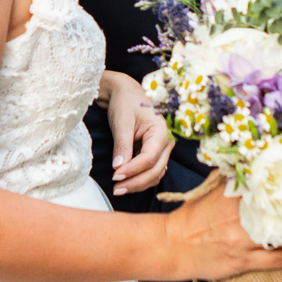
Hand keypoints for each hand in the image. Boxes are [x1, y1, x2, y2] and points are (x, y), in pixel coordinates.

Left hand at [103, 72, 171, 196]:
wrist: (126, 92)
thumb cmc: (125, 102)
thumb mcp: (122, 122)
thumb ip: (122, 145)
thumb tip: (118, 168)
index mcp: (161, 131)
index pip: (149, 158)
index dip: (133, 170)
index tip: (115, 176)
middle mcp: (166, 142)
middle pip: (155, 170)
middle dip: (136, 182)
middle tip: (116, 189)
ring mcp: (162, 148)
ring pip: (155, 174)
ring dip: (138, 184)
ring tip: (119, 189)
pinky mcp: (154, 152)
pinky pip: (151, 171)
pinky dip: (140, 179)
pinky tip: (125, 183)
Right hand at [160, 178, 281, 281]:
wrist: (173, 245)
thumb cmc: (192, 218)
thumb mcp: (211, 191)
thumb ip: (233, 179)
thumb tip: (255, 164)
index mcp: (234, 195)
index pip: (272, 188)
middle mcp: (241, 217)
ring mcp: (243, 241)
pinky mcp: (244, 261)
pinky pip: (279, 260)